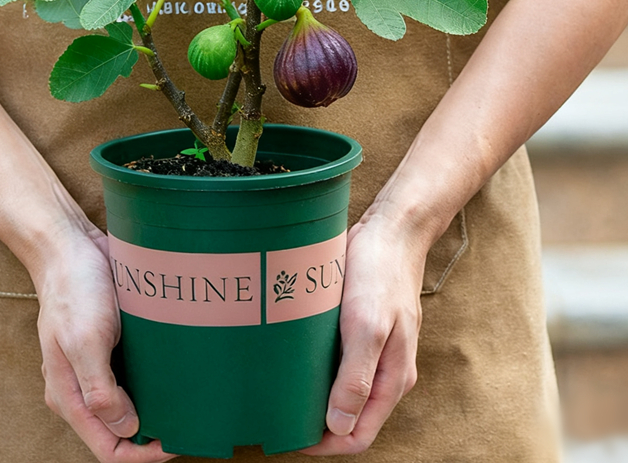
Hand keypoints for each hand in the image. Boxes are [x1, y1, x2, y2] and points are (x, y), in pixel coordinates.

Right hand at [34, 226, 176, 462]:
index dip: (141, 455)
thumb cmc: (74, 290)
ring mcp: (97, 366)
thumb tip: (127, 428)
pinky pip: (134, 375)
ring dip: (156, 408)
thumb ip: (100, 389)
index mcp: (70, 396)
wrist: (71, 246)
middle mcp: (82, 387)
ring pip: (130, 404)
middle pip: (120, 431)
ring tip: (188, 403)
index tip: (173, 442)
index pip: (107, 448)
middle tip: (188, 423)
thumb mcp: (84, 340)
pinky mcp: (112, 345)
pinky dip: (154, 381)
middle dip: (152, 436)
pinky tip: (177, 373)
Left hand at [302, 214, 424, 455]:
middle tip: (277, 415)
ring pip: (343, 390)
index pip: (359, 435)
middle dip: (317, 425)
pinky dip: (319, 370)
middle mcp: (386, 371)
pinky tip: (295, 360)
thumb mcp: (367, 325)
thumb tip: (339, 426)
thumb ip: (357, 377)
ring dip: (316, 397)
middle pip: (350, 417)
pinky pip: (340, 363)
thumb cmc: (380, 274)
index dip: (325, 444)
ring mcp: (375, 350)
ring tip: (281, 392)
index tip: (289, 437)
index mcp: (393, 378)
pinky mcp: (362, 329)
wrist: (392, 230)